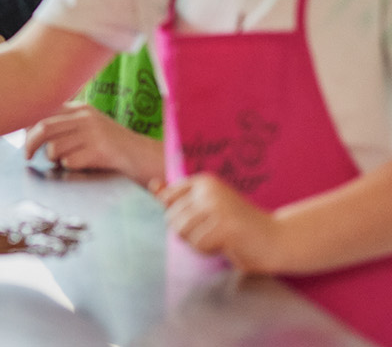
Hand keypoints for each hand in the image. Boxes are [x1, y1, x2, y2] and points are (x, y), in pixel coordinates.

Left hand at [24, 102, 165, 185]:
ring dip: (54, 160)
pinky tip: (81, 168)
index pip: (45, 110)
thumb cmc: (114, 147)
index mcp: (81, 109)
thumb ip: (67, 126)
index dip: (28, 124)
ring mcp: (94, 133)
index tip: (23, 138)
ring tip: (65, 163)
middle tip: (27, 156)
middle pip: (44, 127)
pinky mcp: (101, 151)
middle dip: (30, 143)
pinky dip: (70, 168)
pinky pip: (71, 162)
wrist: (146, 158)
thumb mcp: (91, 127)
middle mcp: (86, 117)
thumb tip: (31, 131)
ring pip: (55, 147)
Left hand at [155, 172, 281, 272]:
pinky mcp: (224, 226)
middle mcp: (208, 189)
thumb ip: (179, 198)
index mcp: (203, 180)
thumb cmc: (239, 226)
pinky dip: (210, 250)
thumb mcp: (207, 208)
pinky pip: (199, 244)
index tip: (205, 220)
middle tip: (215, 233)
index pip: (168, 199)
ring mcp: (216, 206)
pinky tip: (228, 245)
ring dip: (199, 243)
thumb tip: (153, 186)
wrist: (278, 240)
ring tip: (221, 238)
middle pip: (172, 218)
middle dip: (189, 233)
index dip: (181, 217)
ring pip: (183, 233)